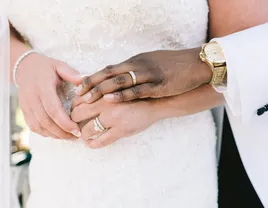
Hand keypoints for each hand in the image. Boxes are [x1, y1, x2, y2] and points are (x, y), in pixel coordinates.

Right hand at [17, 53, 82, 138]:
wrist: (25, 67)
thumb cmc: (46, 67)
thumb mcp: (59, 66)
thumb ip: (72, 74)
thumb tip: (85, 79)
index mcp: (42, 87)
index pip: (53, 109)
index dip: (65, 123)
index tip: (77, 131)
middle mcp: (32, 97)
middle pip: (46, 121)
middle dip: (62, 132)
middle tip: (76, 136)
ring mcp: (26, 105)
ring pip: (39, 126)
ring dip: (54, 135)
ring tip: (69, 137)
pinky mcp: (24, 110)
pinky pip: (33, 126)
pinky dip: (45, 133)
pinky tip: (57, 134)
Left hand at [71, 98, 159, 147]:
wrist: (154, 103)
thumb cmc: (134, 95)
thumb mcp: (117, 88)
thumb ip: (102, 91)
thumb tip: (84, 96)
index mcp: (104, 91)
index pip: (79, 99)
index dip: (73, 107)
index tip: (74, 111)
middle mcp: (106, 104)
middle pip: (78, 114)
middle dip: (74, 120)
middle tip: (76, 123)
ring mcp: (113, 118)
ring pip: (87, 129)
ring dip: (83, 134)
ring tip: (84, 135)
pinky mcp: (121, 130)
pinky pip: (101, 141)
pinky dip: (93, 144)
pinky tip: (91, 143)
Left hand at [75, 48, 211, 103]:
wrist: (195, 65)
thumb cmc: (171, 65)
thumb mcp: (150, 63)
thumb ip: (135, 70)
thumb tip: (122, 78)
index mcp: (135, 61)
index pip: (109, 69)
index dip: (93, 77)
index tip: (80, 87)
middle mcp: (137, 65)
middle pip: (109, 74)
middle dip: (92, 84)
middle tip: (77, 94)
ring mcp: (147, 75)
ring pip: (119, 81)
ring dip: (101, 90)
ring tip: (86, 99)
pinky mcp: (157, 85)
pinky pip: (136, 90)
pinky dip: (122, 95)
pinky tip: (109, 100)